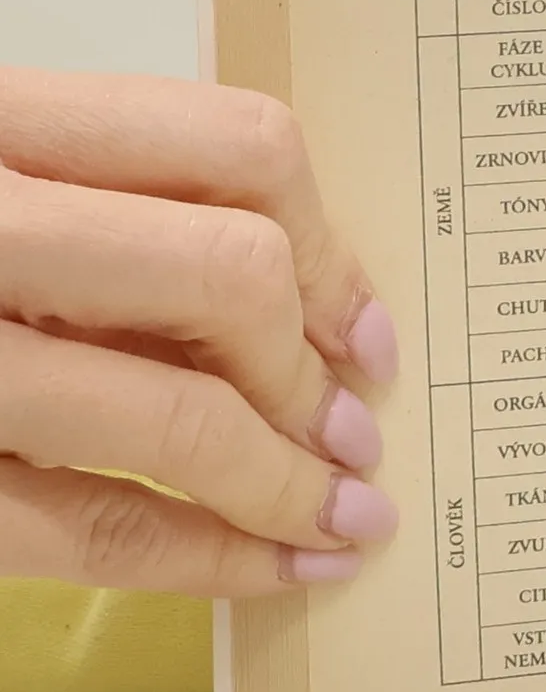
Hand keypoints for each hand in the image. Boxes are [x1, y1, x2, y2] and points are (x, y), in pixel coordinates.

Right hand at [0, 68, 397, 594]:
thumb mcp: (0, 181)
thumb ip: (110, 208)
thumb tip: (308, 308)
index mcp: (1, 126)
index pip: (235, 147)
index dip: (331, 248)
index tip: (363, 326)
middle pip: (229, 277)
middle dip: (310, 370)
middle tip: (351, 425)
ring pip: (176, 418)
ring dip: (290, 481)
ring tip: (341, 510)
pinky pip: (98, 531)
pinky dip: (216, 558)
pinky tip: (277, 566)